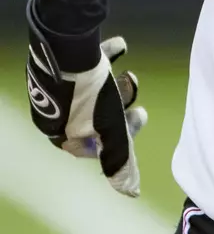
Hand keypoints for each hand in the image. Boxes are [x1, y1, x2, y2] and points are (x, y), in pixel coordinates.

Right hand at [26, 0, 146, 196]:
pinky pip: (86, 61)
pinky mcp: (61, 59)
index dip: (120, 135)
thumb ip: (119, 157)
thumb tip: (130, 191)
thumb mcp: (109, 127)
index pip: (93, 144)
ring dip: (115, 84)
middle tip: (136, 97)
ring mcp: (56, 84)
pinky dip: (104, 57)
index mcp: (59, 131)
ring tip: (130, 74)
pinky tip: (121, 46)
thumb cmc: (89, 91)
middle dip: (120, 107)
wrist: (67, 41)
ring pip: (93, 89)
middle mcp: (54, 110)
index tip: (140, 118)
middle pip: (94, 115)